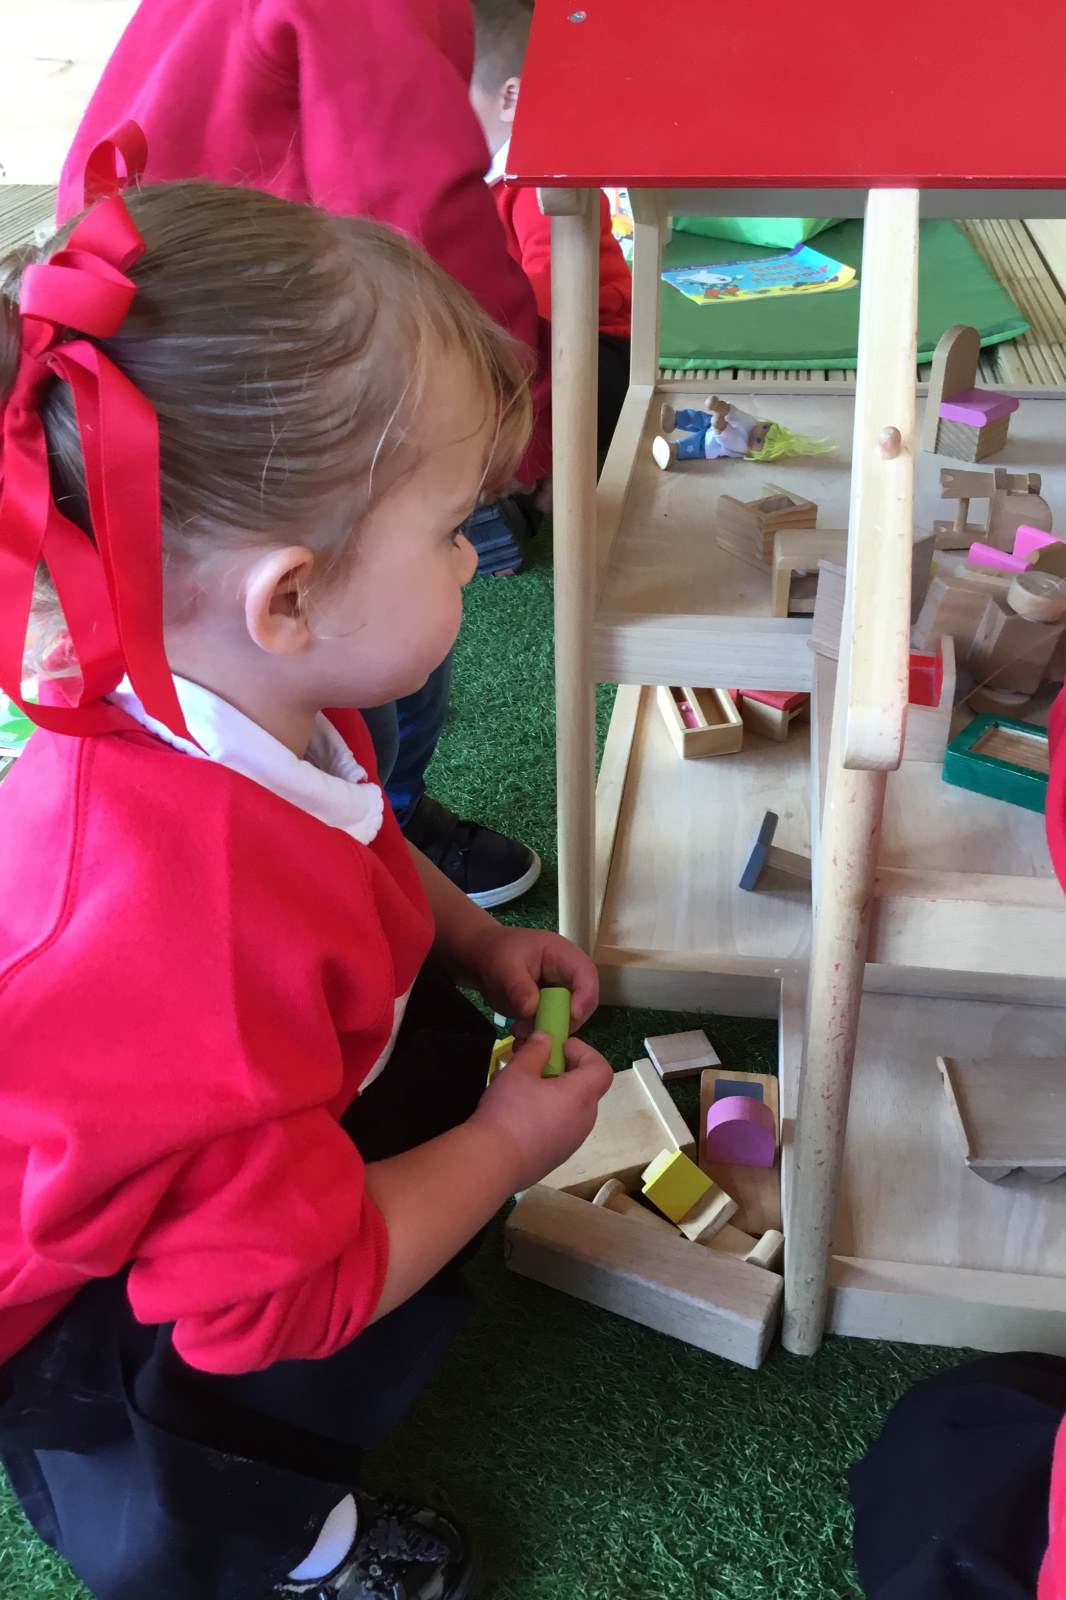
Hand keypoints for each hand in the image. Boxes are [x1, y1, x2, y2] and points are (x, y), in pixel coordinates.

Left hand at [462, 925, 598, 1030]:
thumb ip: (518, 987)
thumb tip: (531, 1010)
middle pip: (584, 1002)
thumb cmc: (496, 954)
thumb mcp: (504, 967)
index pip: (586, 975)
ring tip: (521, 1033)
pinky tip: (520, 1038)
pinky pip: (554, 1026)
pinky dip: (541, 1036)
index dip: (585, 997)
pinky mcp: (552, 1009)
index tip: (572, 1016)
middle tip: (540, 1033)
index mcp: (564, 955)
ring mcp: (562, 994)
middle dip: (565, 1021)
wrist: (483, 959)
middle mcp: (569, 976)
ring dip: (550, 1032)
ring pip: (570, 1019)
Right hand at [472, 1031, 613, 1189]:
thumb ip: (535, 1050)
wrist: (492, 1164)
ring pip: (569, 1109)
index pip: (601, 1068)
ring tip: (520, 1090)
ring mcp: (572, 1142)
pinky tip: (516, 1116)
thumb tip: (545, 1039)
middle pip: (585, 1088)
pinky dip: (545, 1116)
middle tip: (535, 1065)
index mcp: (581, 1096)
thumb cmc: (509, 1111)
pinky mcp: (556, 1157)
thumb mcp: (518, 1071)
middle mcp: (584, 1120)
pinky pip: (558, 1128)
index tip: (558, 1048)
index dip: (584, 1053)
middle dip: (562, 1072)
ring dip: (551, 1094)